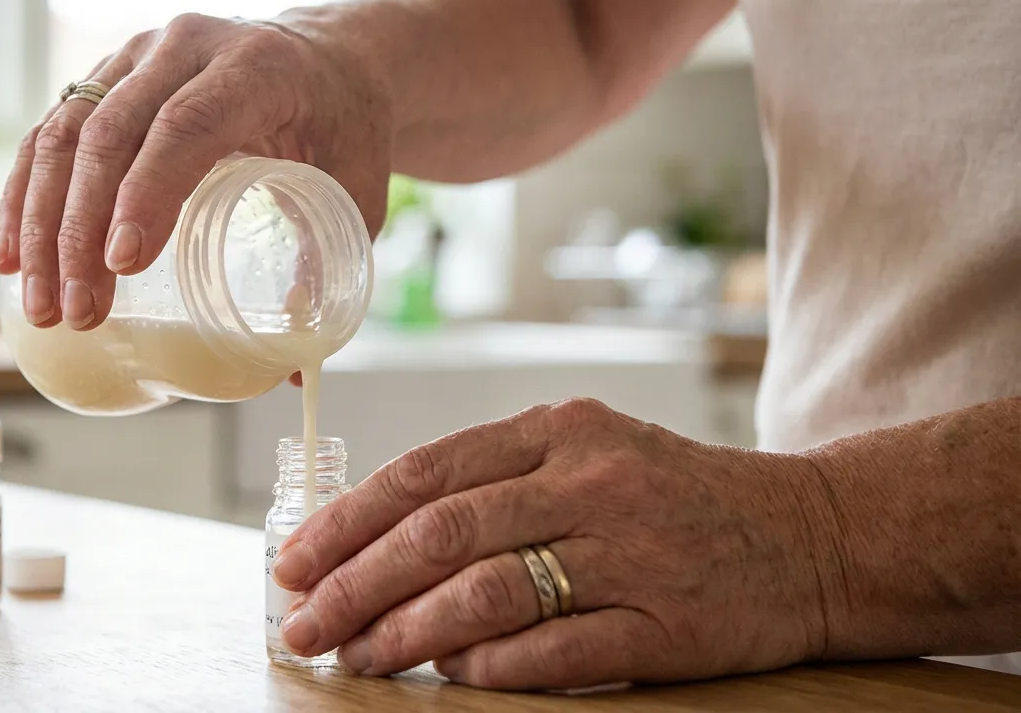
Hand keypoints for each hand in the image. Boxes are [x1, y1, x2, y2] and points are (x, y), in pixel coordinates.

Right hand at [0, 12, 391, 329]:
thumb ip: (326, 270)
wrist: (328, 62)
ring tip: (42, 305)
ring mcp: (137, 57)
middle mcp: (185, 48)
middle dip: (80, 231)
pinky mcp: (107, 75)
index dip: (148, 193)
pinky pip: (48, 134)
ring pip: (65, 134)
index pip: (187, 126)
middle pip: (110, 134)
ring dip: (41, 225)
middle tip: (76, 312)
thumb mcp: (357, 191)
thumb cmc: (344, 130)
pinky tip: (11, 257)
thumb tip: (291, 372)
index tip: (123, 265)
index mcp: (254, 68)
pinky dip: (23, 197)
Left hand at [269, 398, 835, 689]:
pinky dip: (490, 669)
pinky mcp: (667, 625)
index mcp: (560, 430)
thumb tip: (381, 537)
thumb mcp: (589, 451)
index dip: (348, 520)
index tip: (293, 560)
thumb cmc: (676, 494)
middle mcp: (590, 481)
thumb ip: (496, 479)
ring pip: (488, 594)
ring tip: (358, 659)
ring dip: (406, 633)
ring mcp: (631, 552)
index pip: (427, 472)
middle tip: (304, 625)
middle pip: (442, 533)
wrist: (813, 534)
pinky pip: (556, 651)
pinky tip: (450, 678)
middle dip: (354, 584)